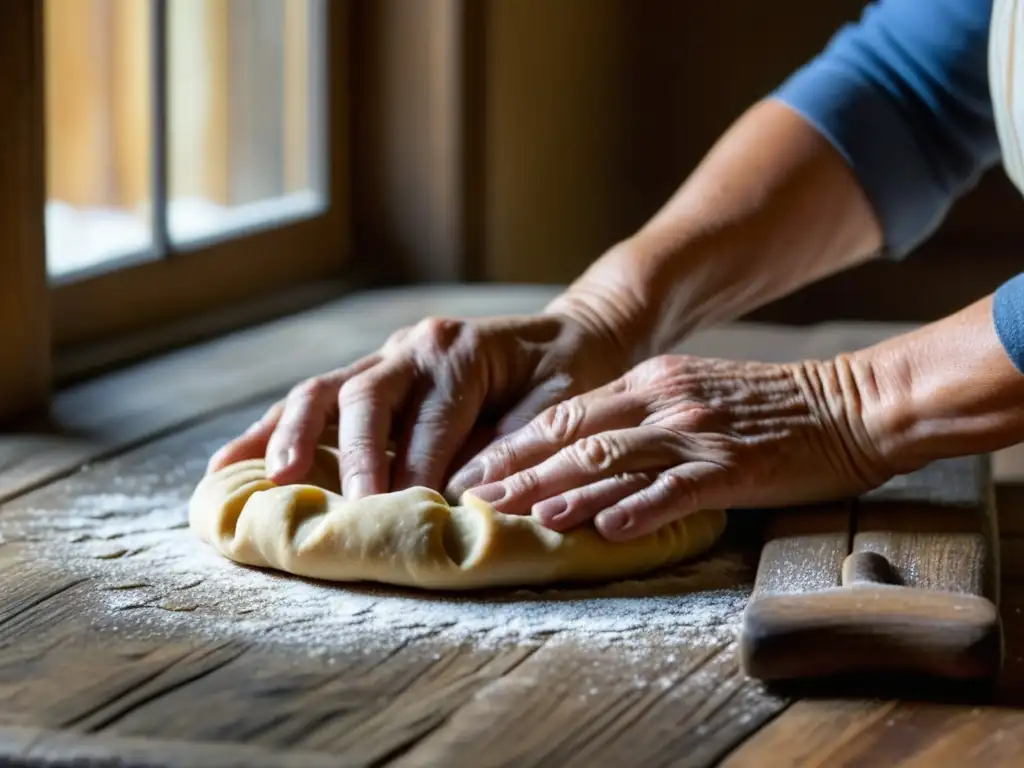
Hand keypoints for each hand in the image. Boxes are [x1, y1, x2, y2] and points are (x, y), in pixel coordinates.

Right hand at [207, 311, 630, 498]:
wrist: (569, 336)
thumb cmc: (568, 376)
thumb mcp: (558, 406)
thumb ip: (510, 446)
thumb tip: (457, 496)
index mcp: (460, 351)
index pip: (428, 419)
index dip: (415, 472)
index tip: (404, 519)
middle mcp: (413, 346)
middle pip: (364, 398)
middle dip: (352, 458)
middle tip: (347, 512)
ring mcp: (384, 356)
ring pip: (322, 391)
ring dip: (291, 437)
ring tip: (263, 482)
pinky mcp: (368, 373)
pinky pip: (313, 398)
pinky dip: (274, 430)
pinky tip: (235, 461)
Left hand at [446, 353, 895, 540]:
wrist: (850, 403)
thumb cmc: (769, 407)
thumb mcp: (693, 392)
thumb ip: (642, 415)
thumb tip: (584, 449)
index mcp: (649, 382)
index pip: (566, 413)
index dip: (516, 444)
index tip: (476, 470)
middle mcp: (663, 401)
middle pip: (576, 436)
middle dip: (522, 470)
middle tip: (475, 498)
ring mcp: (697, 432)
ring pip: (616, 460)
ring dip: (567, 490)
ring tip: (525, 516)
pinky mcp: (733, 466)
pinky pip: (678, 491)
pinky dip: (640, 510)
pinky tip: (609, 531)